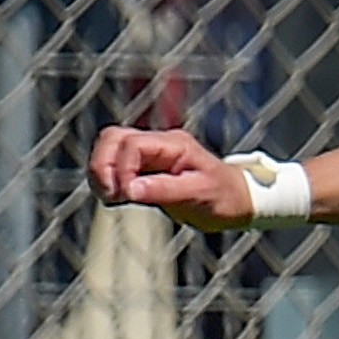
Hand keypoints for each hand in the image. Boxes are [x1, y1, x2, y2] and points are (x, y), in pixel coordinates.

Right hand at [88, 125, 256, 229]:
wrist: (237, 200)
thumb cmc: (224, 197)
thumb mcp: (198, 195)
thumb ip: (163, 190)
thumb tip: (129, 190)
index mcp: (173, 144)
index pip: (132, 144)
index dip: (122, 168)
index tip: (126, 195)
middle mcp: (158, 144)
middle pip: (112, 138)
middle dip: (102, 165)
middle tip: (110, 194)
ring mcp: (149, 154)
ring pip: (108, 149)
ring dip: (101, 172)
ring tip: (111, 198)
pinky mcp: (143, 169)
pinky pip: (114, 166)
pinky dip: (107, 180)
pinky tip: (115, 198)